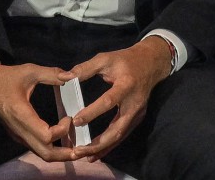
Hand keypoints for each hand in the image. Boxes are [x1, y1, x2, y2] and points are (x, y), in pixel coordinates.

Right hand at [0, 51, 76, 161]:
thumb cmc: (6, 77)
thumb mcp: (29, 70)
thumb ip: (51, 74)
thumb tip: (71, 76)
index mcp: (21, 114)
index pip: (46, 136)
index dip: (62, 130)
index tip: (70, 117)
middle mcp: (19, 129)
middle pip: (44, 153)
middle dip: (64, 154)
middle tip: (82, 149)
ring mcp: (17, 134)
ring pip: (39, 152)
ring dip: (58, 154)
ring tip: (75, 148)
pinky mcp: (17, 134)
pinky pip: (35, 147)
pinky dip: (50, 148)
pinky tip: (62, 141)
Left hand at [62, 36, 172, 160]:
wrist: (151, 63)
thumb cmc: (126, 60)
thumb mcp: (106, 58)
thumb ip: (85, 68)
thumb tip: (63, 78)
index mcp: (126, 85)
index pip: (109, 101)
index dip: (92, 112)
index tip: (75, 121)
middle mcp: (134, 102)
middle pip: (118, 128)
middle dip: (98, 142)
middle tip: (78, 150)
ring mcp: (138, 113)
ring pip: (120, 135)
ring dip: (102, 148)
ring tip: (84, 156)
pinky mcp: (137, 118)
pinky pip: (123, 135)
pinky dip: (109, 145)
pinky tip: (95, 154)